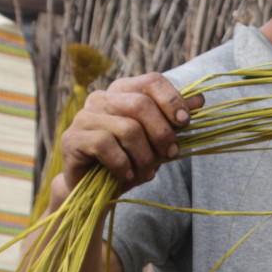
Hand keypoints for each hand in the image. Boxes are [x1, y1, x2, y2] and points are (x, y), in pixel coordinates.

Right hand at [52, 73, 203, 201]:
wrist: (94, 191)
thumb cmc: (128, 161)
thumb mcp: (156, 141)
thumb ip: (174, 119)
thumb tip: (200, 99)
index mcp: (123, 91)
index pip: (151, 81)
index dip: (172, 100)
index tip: (186, 123)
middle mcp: (101, 98)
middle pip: (140, 105)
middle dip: (162, 134)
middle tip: (170, 155)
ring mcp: (84, 116)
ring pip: (127, 128)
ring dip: (144, 156)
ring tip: (147, 172)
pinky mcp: (72, 138)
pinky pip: (105, 145)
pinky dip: (123, 164)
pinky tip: (126, 174)